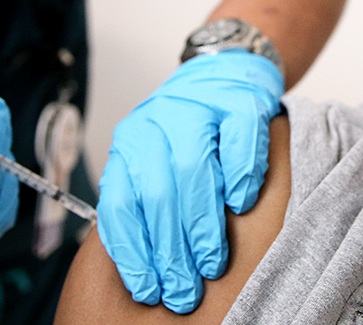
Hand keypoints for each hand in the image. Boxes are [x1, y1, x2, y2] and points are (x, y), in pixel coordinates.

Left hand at [97, 50, 283, 313]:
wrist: (228, 71)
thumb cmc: (191, 130)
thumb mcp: (156, 161)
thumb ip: (147, 200)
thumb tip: (149, 270)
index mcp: (130, 142)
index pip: (120, 201)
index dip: (133, 250)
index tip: (148, 288)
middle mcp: (157, 120)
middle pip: (157, 192)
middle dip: (170, 250)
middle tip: (184, 290)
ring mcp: (198, 106)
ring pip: (193, 170)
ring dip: (202, 224)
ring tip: (212, 263)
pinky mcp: (239, 99)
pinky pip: (238, 142)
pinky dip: (240, 177)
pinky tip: (242, 205)